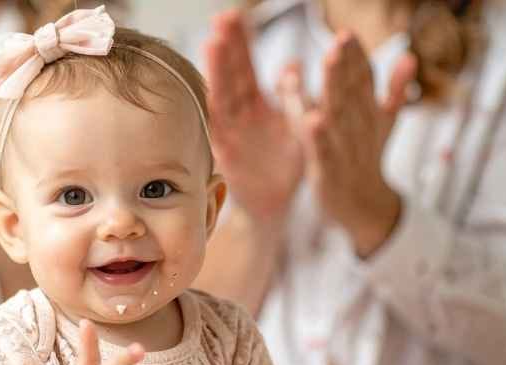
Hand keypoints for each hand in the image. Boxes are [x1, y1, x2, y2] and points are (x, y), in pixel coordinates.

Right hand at [205, 9, 306, 221]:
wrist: (279, 206)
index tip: (234, 16)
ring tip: (214, 43)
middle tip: (221, 20)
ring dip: (218, 73)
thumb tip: (290, 64)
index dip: (240, 43)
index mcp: (256, 106)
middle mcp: (240, 118)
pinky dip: (217, 114)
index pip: (244, 67)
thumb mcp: (294, 124)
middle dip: (226, 48)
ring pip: (223, 98)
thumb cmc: (284, 165)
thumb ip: (291, 95)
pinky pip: (221, 133)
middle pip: (230, 76)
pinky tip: (212, 93)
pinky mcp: (229, 157)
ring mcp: (232, 136)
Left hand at [301, 33, 416, 256]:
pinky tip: (312, 118)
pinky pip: (322, 152)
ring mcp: (344, 150)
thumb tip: (410, 56)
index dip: (357, 56)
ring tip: (330, 63)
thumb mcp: (383, 123)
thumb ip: (394, 90)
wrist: (364, 206)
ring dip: (335, 90)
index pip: (364, 80)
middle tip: (340, 40)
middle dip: (346, 67)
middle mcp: (358, 129)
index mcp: (368, 114)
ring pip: (339, 117)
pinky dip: (319, 136)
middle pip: (352, 94)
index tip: (347, 33)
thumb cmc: (367, 158)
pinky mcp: (328, 171)